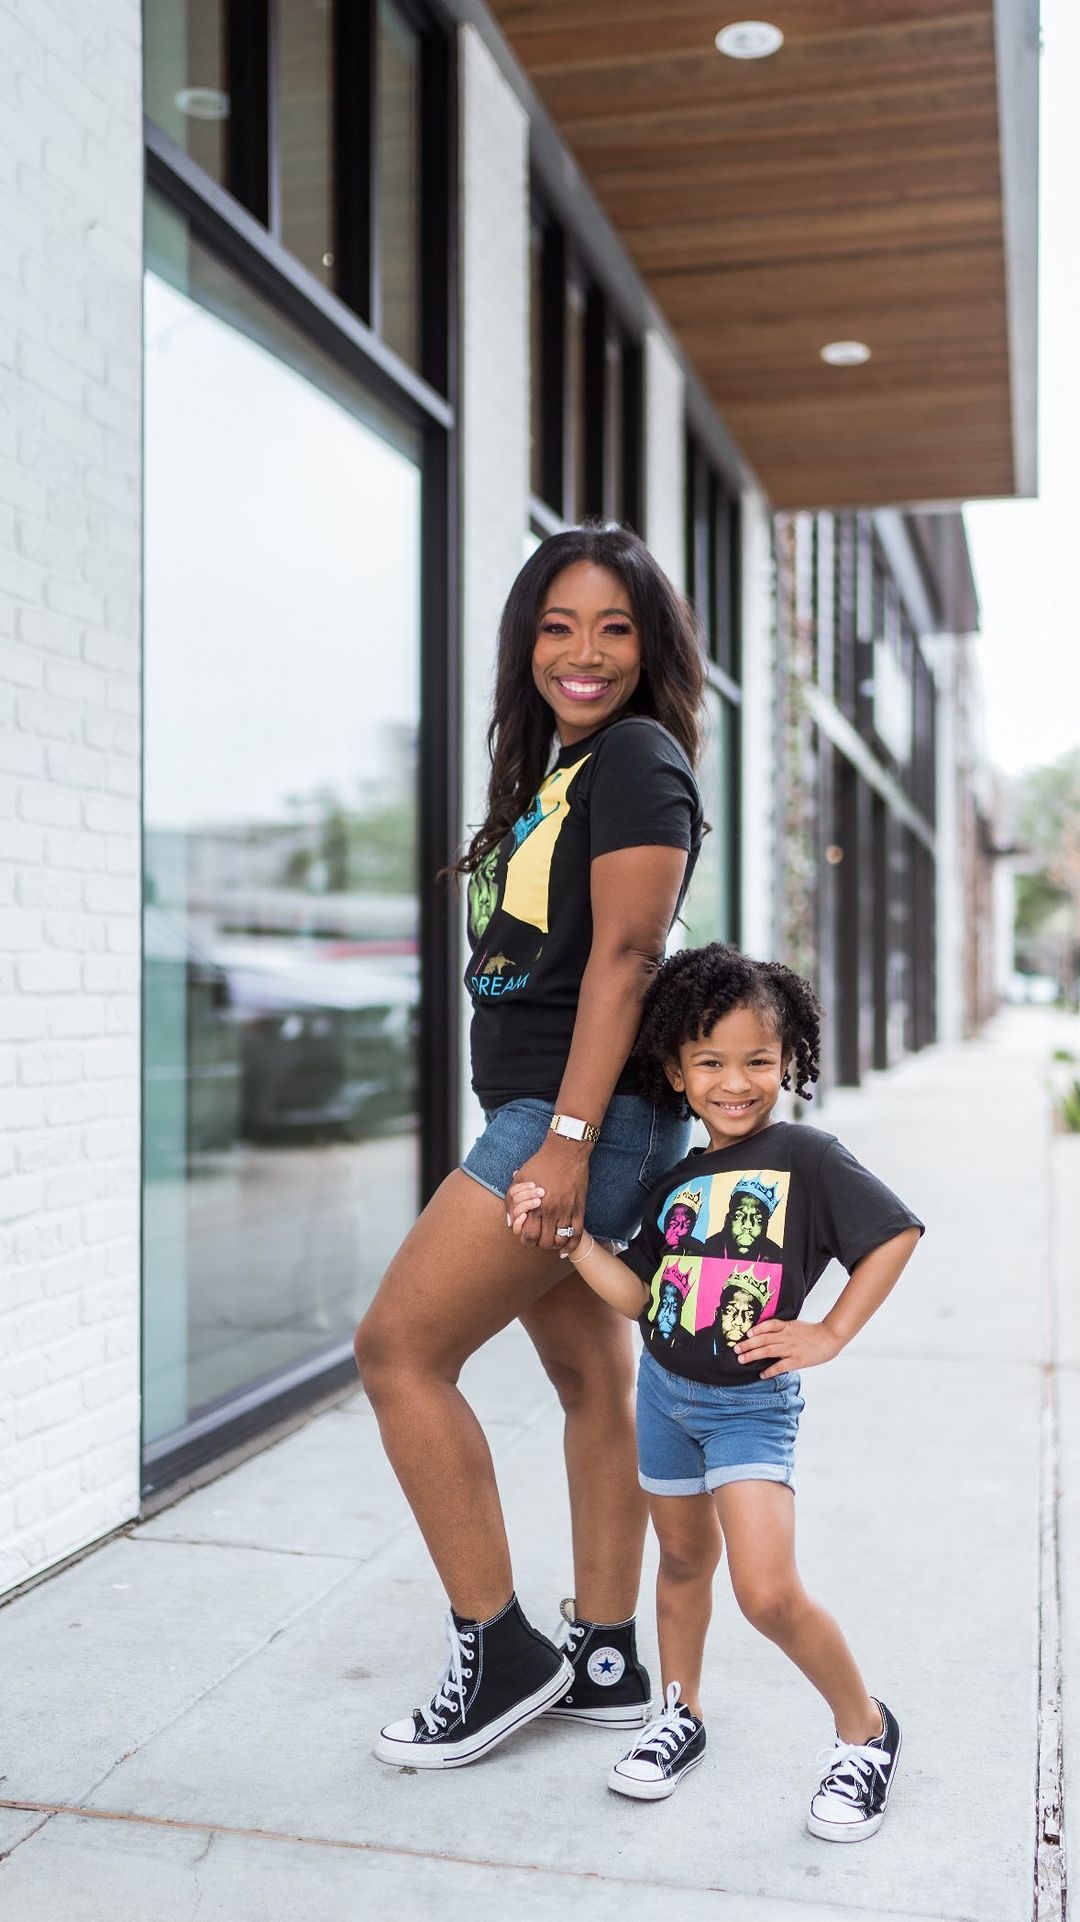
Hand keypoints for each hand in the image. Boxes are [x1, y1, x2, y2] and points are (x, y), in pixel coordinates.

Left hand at [504, 1137, 588, 1252]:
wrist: (566, 1151)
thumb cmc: (541, 1163)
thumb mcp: (520, 1178)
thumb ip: (512, 1201)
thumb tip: (510, 1222)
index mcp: (535, 1204)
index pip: (528, 1235)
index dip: (526, 1239)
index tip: (527, 1235)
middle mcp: (551, 1211)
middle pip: (544, 1242)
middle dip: (539, 1244)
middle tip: (538, 1239)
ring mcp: (567, 1211)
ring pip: (560, 1241)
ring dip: (554, 1245)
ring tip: (550, 1242)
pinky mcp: (579, 1209)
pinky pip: (577, 1234)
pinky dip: (571, 1246)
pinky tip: (565, 1251)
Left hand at [733, 1318, 841, 1378]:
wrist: (830, 1337)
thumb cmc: (813, 1332)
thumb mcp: (796, 1326)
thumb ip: (783, 1330)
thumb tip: (768, 1335)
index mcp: (787, 1326)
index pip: (769, 1325)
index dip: (757, 1329)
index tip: (746, 1333)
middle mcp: (786, 1336)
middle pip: (764, 1339)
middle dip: (748, 1344)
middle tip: (736, 1349)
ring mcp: (791, 1348)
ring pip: (768, 1351)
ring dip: (753, 1355)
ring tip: (742, 1360)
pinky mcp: (797, 1360)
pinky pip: (780, 1366)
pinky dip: (770, 1370)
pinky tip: (762, 1374)